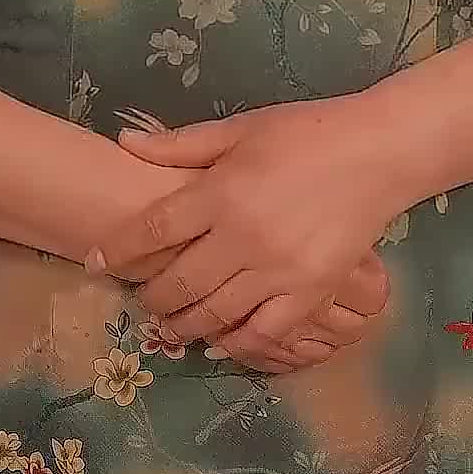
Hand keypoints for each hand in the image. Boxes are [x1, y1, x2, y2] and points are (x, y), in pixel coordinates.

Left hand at [85, 99, 402, 350]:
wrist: (377, 152)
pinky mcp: (310, 292)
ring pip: (215, 313)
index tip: (95, 261)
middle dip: (151, 296)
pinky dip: (237, 344)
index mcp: (221, 191)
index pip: (154, 228)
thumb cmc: (306, 132)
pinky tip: (221, 344)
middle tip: (140, 299)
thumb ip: (181, 144)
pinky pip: (264, 332)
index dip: (119, 248)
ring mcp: (277, 269)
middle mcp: (243, 236)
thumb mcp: (239, 129)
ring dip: (184, 326)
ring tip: (169, 328)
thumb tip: (125, 143)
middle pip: (179, 281)